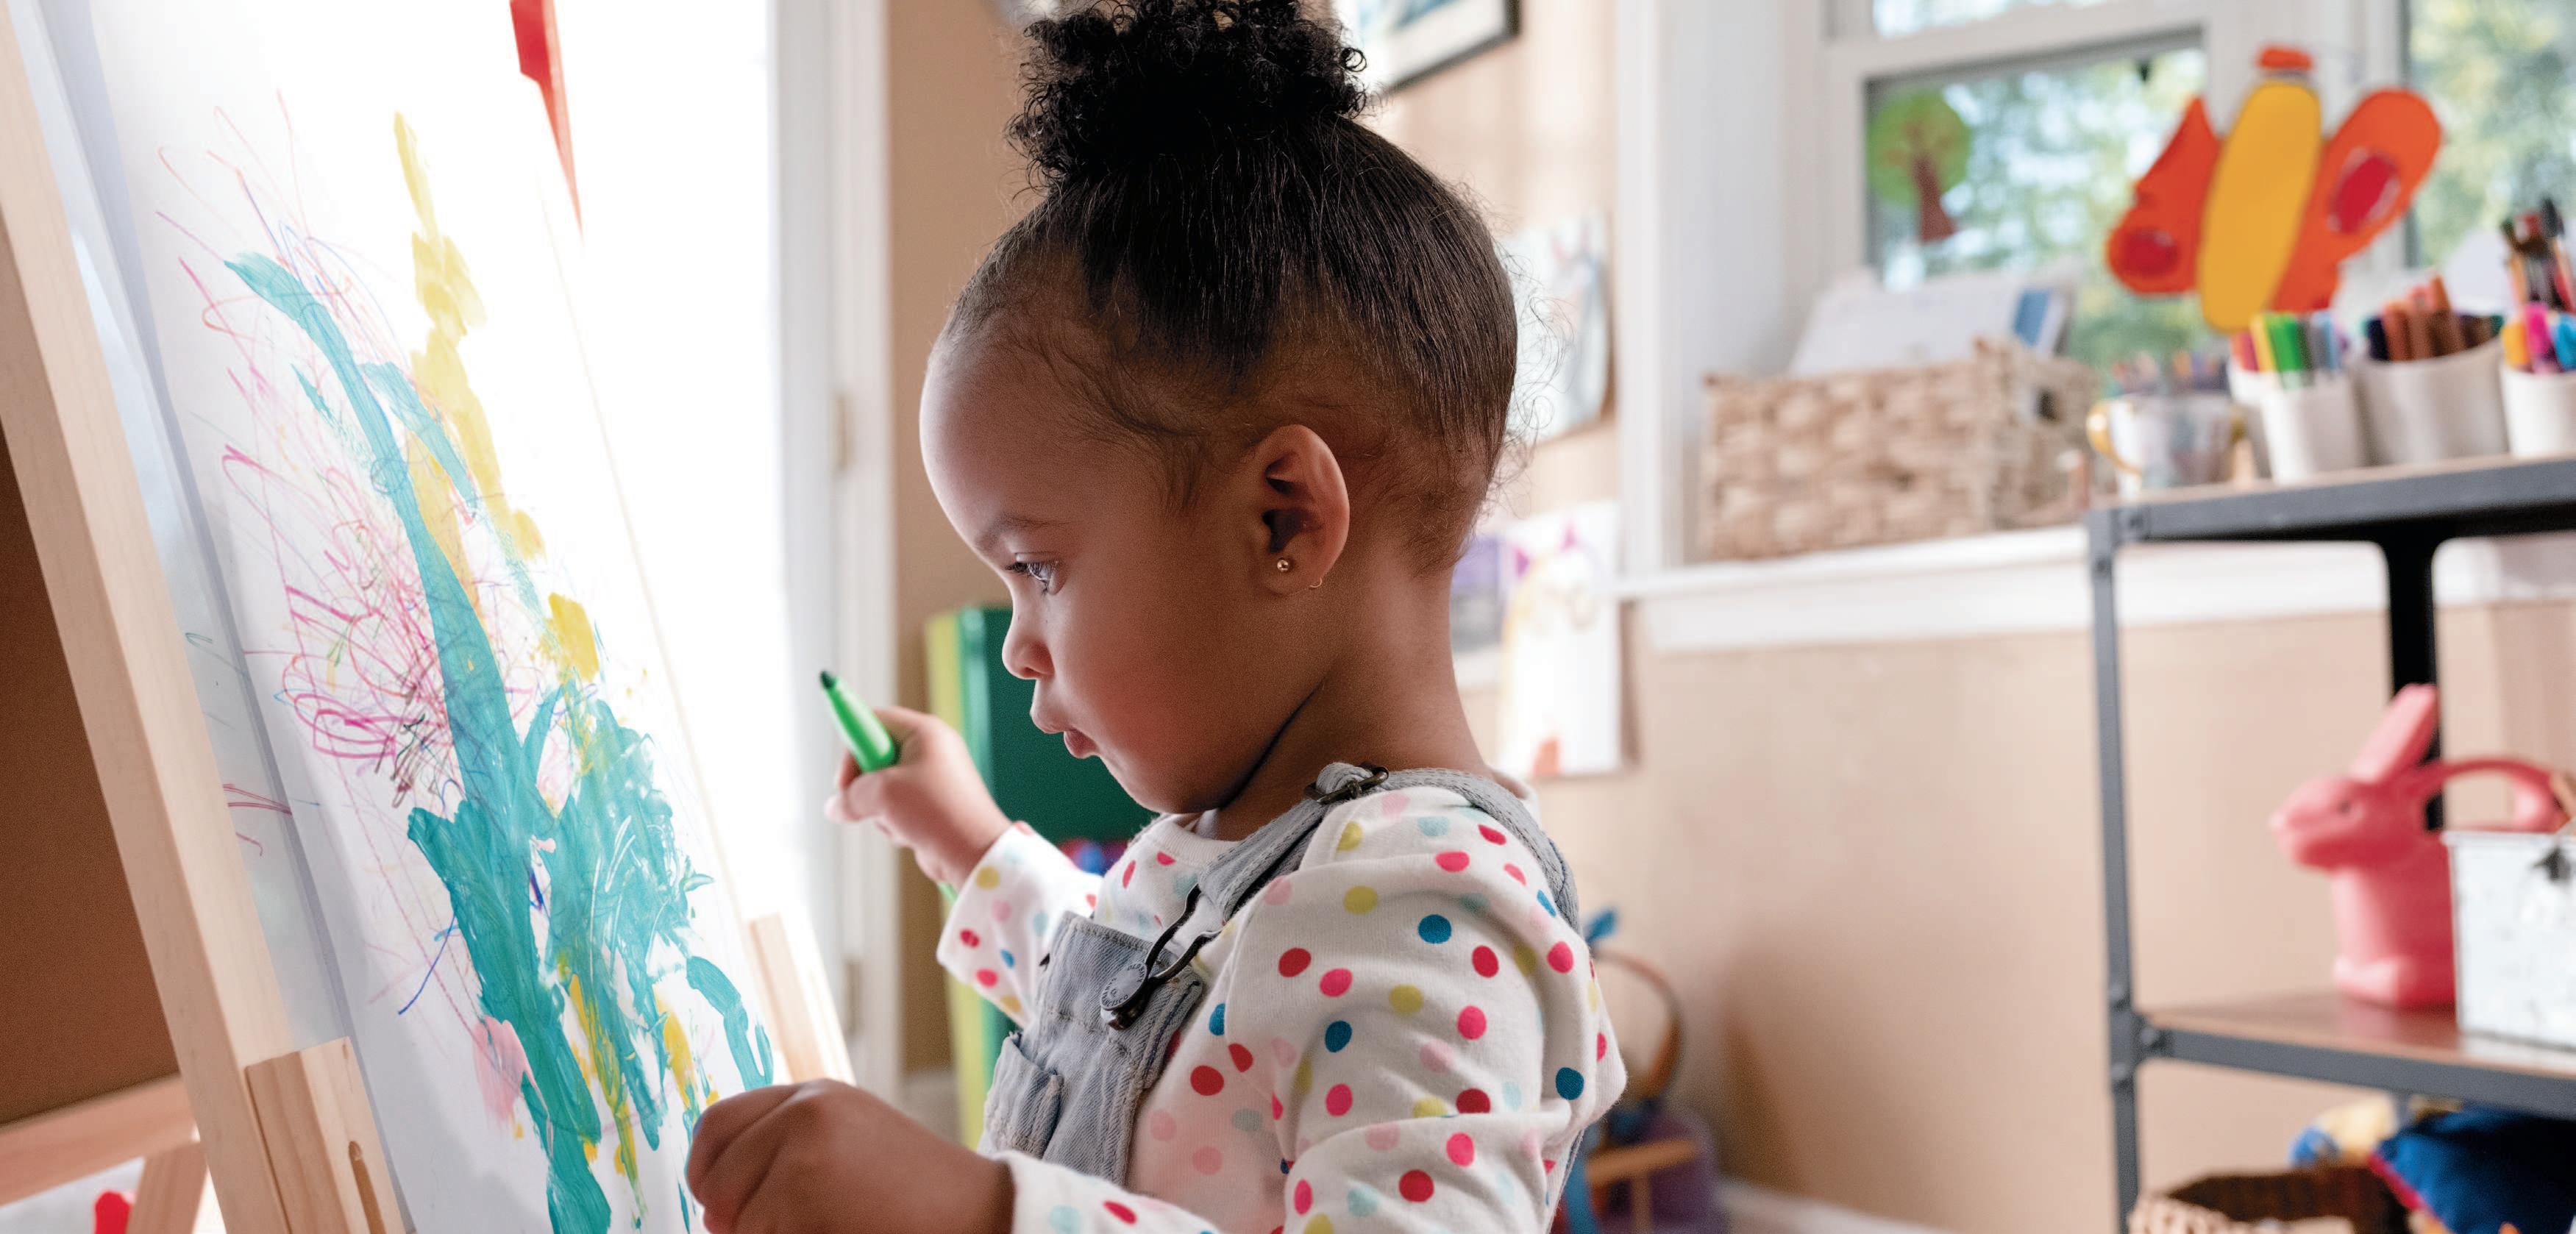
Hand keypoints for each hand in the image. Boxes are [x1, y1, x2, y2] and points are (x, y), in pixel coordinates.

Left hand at [686, 1080, 1010, 1233]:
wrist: (981, 1216)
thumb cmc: (917, 1201)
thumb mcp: (849, 1151)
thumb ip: (785, 1156)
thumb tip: (712, 1208)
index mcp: (816, 1096)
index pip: (717, 1124)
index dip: (708, 1172)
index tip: (723, 1204)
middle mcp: (805, 1109)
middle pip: (714, 1175)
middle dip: (730, 1215)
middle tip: (777, 1230)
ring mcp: (804, 1147)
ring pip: (733, 1218)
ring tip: (830, 1227)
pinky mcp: (805, 1189)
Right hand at [824, 706, 1011, 885]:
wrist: (972, 853)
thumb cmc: (934, 812)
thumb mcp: (881, 794)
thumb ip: (849, 795)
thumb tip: (835, 807)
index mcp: (925, 732)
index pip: (876, 720)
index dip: (854, 743)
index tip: (843, 773)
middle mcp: (931, 750)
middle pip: (876, 755)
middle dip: (863, 783)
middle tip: (858, 800)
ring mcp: (933, 779)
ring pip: (883, 787)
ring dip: (879, 808)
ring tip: (897, 820)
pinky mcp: (932, 805)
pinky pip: (897, 808)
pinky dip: (894, 822)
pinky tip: (908, 833)